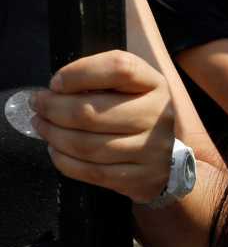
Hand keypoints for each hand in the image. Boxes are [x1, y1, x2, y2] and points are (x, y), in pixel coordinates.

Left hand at [31, 50, 176, 203]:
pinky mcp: (140, 178)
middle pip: (91, 112)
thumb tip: (55, 91)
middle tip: (38, 105)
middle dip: (52, 108)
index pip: (119, 68)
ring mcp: (151, 150)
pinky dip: (64, 160)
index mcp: (155, 85)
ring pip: (86, 145)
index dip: (79, 73)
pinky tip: (56, 150)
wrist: (170, 157)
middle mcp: (158, 116)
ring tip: (43, 126)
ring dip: (53, 135)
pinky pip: (91, 171)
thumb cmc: (140, 113)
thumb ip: (101, 78)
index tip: (56, 83)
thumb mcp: (132, 86)